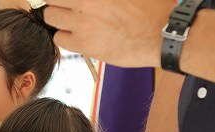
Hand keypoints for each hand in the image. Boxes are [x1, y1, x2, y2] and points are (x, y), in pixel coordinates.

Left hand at [43, 0, 174, 67]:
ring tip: (71, 21)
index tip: (64, 0)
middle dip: (56, 2)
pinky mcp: (84, 43)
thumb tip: (87, 2)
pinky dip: (65, 37)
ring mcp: (82, 22)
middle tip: (65, 6)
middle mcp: (85, 2)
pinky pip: (60, 39)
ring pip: (51, 17)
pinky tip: (77, 35)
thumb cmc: (150, 8)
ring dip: (59, 19)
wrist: (162, 32)